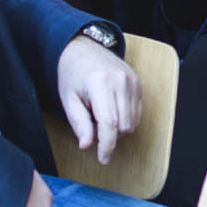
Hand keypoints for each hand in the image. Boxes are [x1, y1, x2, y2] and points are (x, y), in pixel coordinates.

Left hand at [56, 37, 138, 160]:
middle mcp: (120, 81)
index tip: (103, 159)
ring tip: (100, 116)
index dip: (107, 145)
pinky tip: (111, 111)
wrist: (83, 48)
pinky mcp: (138, 84)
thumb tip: (87, 145)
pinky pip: (137, 113)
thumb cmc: (73, 73)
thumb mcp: (68, 99)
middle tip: (93, 128)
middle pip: (124, 125)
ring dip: (118, 129)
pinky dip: (125, 120)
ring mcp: (132, 81)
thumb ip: (79, 123)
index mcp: (100, 83)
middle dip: (110, 136)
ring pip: (133, 122)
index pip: (110, 123)